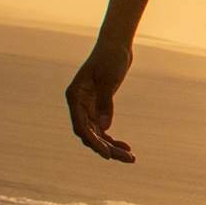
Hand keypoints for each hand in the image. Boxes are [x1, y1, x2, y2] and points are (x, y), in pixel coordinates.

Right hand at [65, 41, 134, 162]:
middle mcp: (78, 104)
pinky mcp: (98, 108)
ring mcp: (88, 107)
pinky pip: (103, 129)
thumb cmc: (110, 57)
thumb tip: (105, 128)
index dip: (92, 142)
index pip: (80, 125)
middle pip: (89, 134)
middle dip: (107, 148)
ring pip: (97, 135)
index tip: (106, 154)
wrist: (116, 45)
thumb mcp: (109, 79)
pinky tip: (126, 148)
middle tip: (128, 159)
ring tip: (131, 158)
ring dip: (112, 147)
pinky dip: (113, 139)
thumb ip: (105, 102)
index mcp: (75, 96)